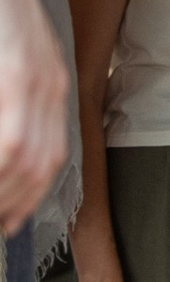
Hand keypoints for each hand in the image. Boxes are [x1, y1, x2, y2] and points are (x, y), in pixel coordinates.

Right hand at [0, 0, 65, 231]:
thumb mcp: (14, 59)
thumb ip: (12, 102)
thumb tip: (8, 148)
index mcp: (52, 85)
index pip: (49, 160)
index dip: (26, 198)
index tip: (6, 222)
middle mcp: (50, 85)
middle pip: (37, 166)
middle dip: (9, 201)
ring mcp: (31, 77)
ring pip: (20, 158)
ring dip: (2, 187)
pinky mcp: (13, 72)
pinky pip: (7, 137)